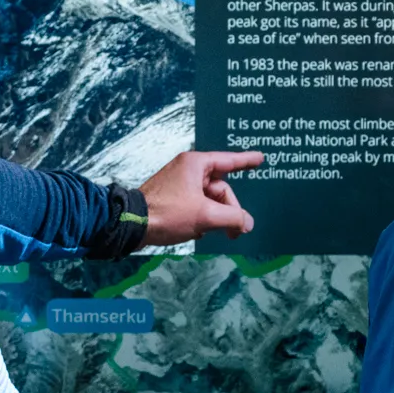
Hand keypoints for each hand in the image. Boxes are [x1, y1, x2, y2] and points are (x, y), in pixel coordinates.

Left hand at [138, 150, 264, 245]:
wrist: (132, 224)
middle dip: (229, 210)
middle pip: (220, 188)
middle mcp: (188, 170)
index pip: (228, 161)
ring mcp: (179, 184)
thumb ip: (232, 218)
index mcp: (196, 164)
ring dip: (216, 216)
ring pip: (209, 199)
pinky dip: (202, 218)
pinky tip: (200, 232)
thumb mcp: (205, 215)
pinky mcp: (172, 198)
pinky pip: (197, 205)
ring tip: (216, 234)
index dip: (246, 161)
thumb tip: (247, 223)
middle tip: (235, 232)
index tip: (261, 158)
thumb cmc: (169, 212)